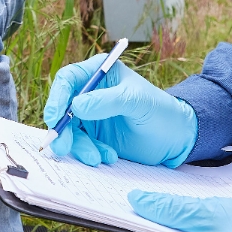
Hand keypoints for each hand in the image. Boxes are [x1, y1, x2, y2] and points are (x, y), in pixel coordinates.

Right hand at [41, 60, 196, 167]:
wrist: (175, 138)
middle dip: (62, 129)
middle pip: (62, 107)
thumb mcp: (137, 102)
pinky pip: (81, 145)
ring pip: (70, 130)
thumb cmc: (161, 111)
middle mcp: (90, 93)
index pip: (68, 79)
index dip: (57, 96)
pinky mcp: (94, 136)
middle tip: (63, 146)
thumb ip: (107, 101)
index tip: (55, 116)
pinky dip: (90, 153)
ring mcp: (91, 116)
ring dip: (79, 146)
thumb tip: (76, 106)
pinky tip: (108, 157)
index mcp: (100, 73)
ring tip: (98, 157)